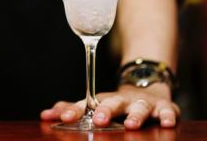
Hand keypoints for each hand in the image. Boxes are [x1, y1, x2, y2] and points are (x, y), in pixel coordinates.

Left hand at [41, 83, 179, 129]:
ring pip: (139, 108)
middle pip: (112, 103)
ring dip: (135, 115)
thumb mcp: (95, 105)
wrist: (145, 88)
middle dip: (105, 110)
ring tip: (130, 124)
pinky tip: (167, 121)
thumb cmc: (116, 103)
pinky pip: (168, 111)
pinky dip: (168, 115)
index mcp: (102, 101)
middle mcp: (121, 100)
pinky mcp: (163, 107)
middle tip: (98, 119)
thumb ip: (73, 110)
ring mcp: (142, 103)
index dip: (74, 110)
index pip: (86, 104)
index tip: (62, 117)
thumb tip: (44, 114)